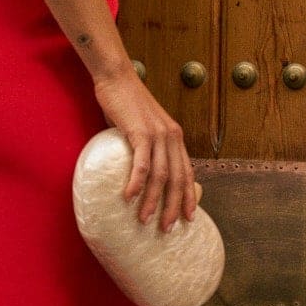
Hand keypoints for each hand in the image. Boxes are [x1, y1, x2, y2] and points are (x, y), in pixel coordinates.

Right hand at [92, 65, 201, 232]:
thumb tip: (138, 169)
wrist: (116, 77)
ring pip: (161, 176)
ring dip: (153, 201)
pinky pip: (142, 164)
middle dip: (174, 207)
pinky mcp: (141, 132)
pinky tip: (129, 197)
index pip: (187, 172)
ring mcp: (158, 134)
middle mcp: (172, 136)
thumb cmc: (125, 102)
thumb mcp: (143, 126)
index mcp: (175, 136)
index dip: (189, 196)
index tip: (189, 217)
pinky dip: (137, 183)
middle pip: (178, 179)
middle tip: (167, 228)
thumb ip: (146, 145)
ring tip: (144, 219)